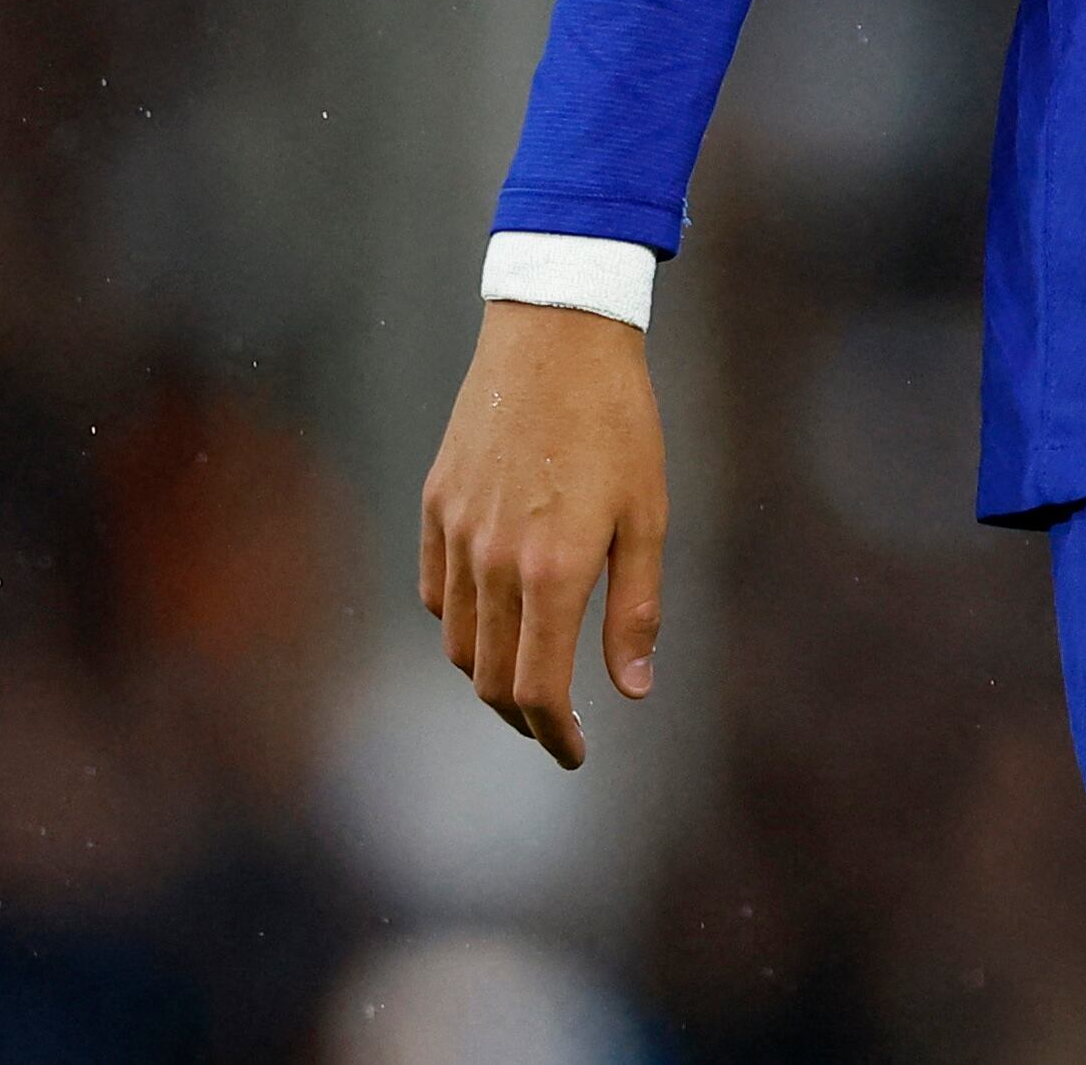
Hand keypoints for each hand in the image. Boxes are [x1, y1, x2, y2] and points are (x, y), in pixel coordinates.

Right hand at [417, 297, 667, 768]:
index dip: (556, 734)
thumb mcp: (648, 515)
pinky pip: (437, 592)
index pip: (538, 688)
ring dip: (490, 677)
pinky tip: (494, 620)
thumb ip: (636, 608)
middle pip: (490, 679)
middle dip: (525, 718)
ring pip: (458, 643)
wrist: (557, 333)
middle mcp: (493, 560)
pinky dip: (461, 625)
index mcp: (552, 569)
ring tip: (530, 680)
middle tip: (558, 729)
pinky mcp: (436, 503)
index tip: (577, 753)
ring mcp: (456, 532)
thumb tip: (634, 690)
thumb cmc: (619, 421)